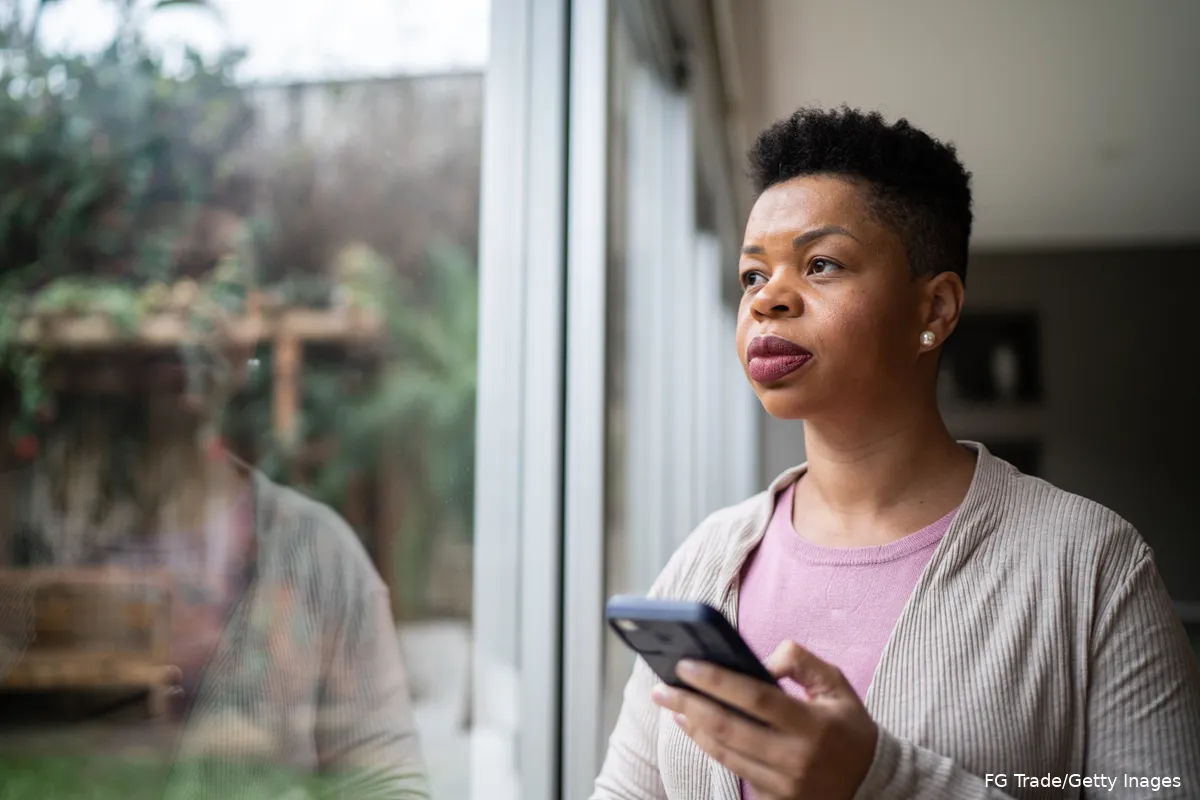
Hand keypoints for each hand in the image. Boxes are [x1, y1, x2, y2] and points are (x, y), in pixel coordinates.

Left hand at [650, 641, 877, 799]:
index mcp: (814, 725)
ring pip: (725, 753)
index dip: (716, 680)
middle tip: (662, 687)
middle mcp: (797, 759)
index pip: (755, 698)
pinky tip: (694, 728)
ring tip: (672, 705)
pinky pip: (735, 772)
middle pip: (729, 728)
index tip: (686, 665)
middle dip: (689, 704)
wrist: (873, 784)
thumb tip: (762, 661)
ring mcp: (785, 786)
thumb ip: (801, 662)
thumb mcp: (837, 685)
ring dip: (692, 727)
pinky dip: (711, 748)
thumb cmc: (850, 728)